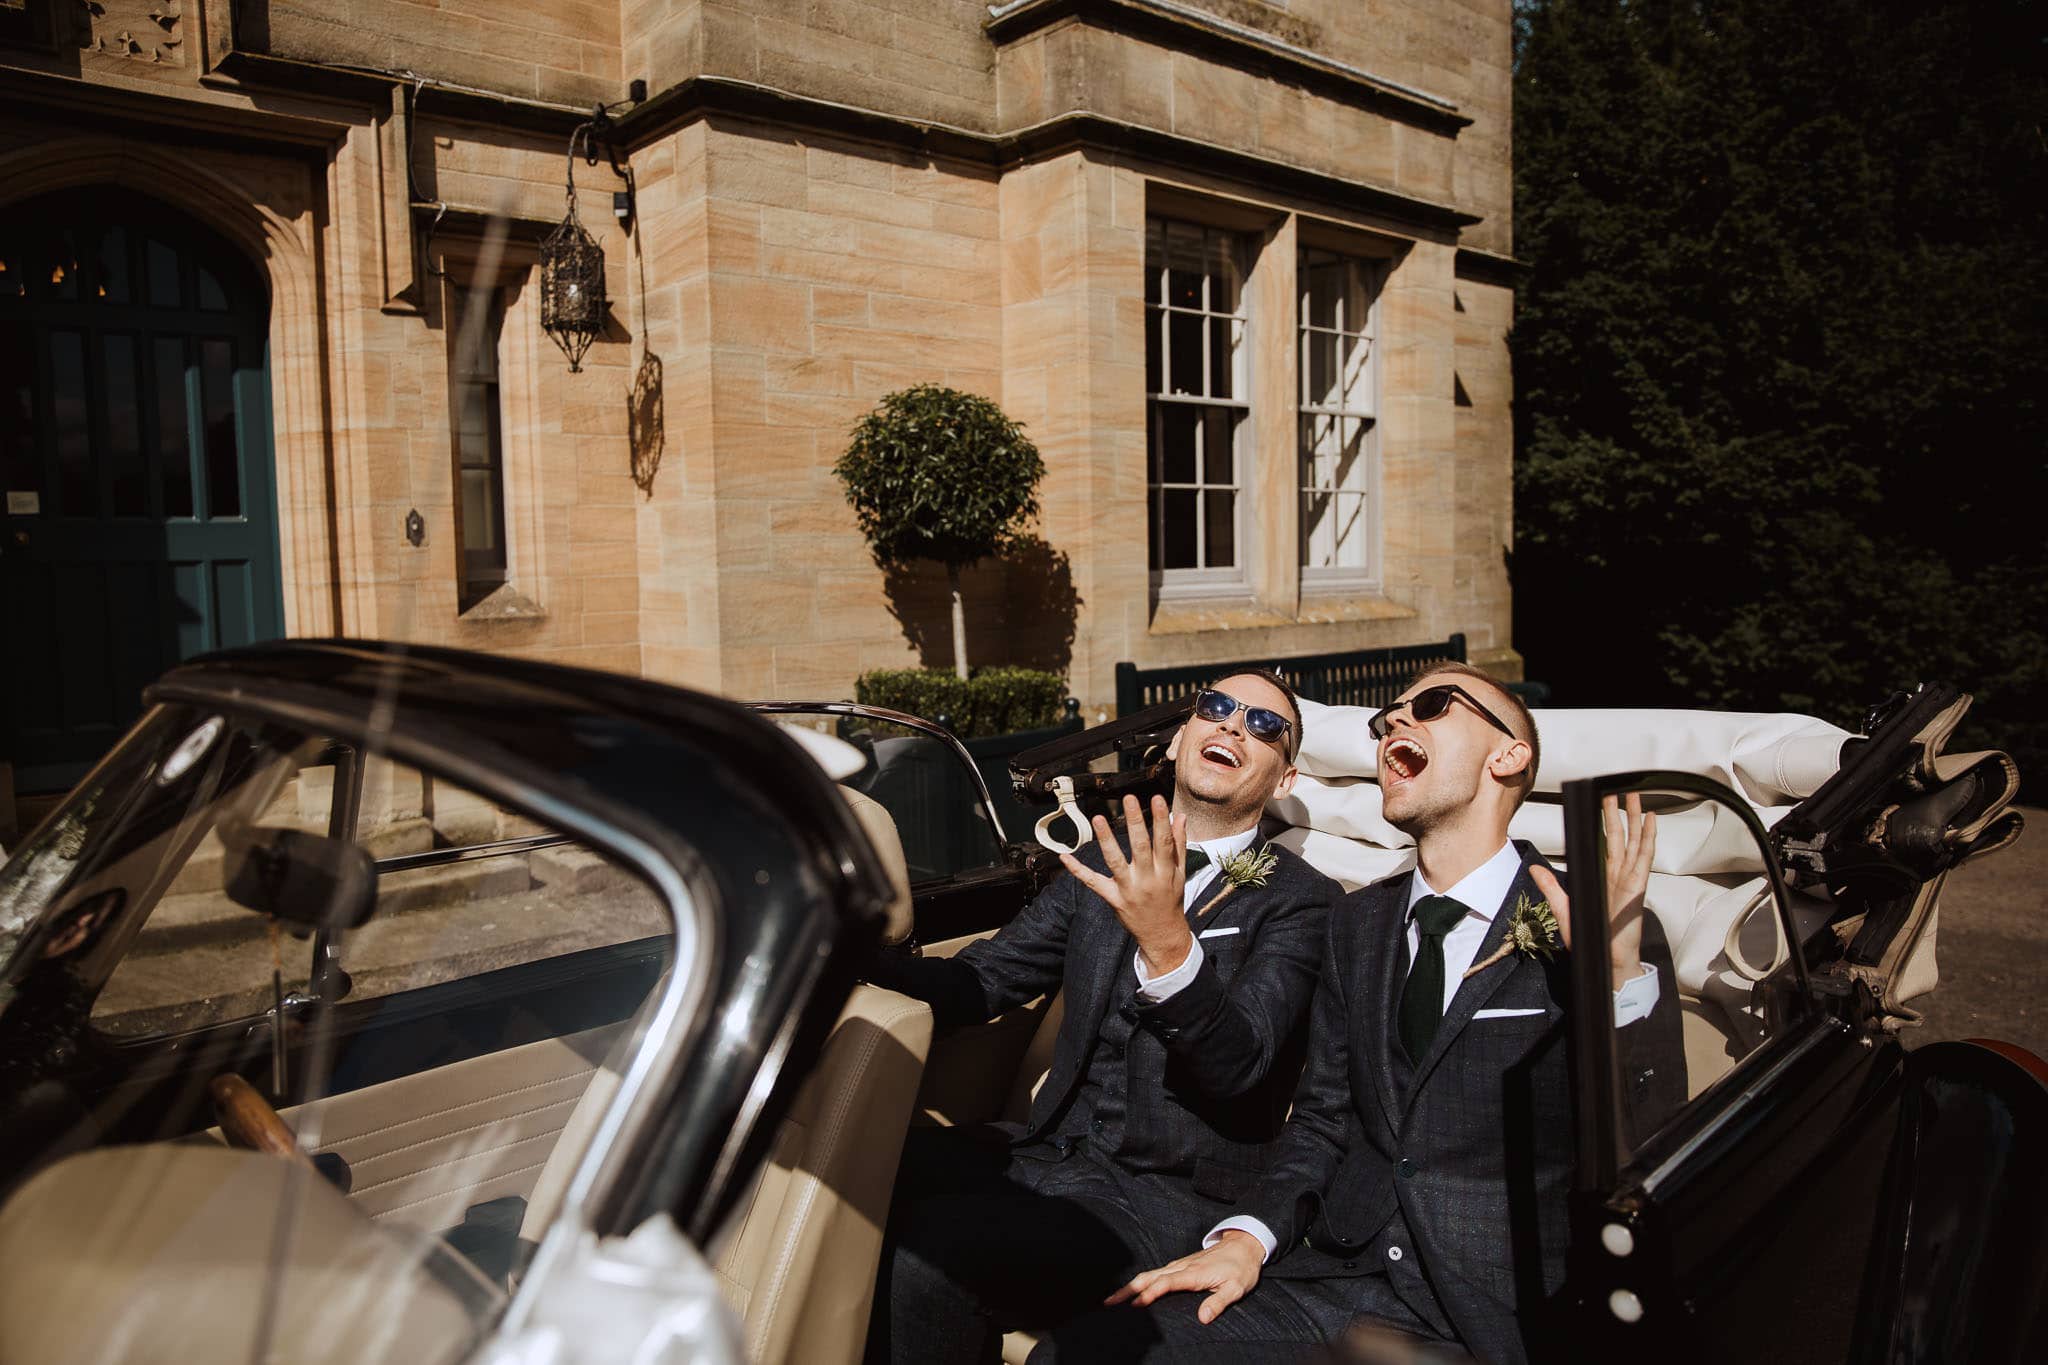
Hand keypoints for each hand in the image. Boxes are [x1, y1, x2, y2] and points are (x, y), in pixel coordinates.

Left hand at [1060, 795, 1191, 976]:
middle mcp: (1147, 879)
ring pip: (1116, 862)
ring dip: (1106, 840)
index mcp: (1165, 871)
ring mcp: (1129, 889)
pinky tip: (1065, 857)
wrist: (1162, 934)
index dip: (1160, 819)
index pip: (1164, 841)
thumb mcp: (1181, 873)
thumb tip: (1179, 816)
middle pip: (1141, 847)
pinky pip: (1093, 883)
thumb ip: (1179, 844)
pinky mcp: (1113, 899)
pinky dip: (1078, 871)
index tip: (1157, 799)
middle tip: (1129, 799)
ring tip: (1098, 818)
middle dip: (1135, 822)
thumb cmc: (1171, 899)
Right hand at [1105, 1230, 1263, 1323]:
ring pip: (1150, 1274)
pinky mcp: (1181, 1265)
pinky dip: (1141, 1281)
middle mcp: (1182, 1267)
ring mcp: (1180, 1265)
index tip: (1134, 1305)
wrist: (1244, 1245)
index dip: (1149, 1294)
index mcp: (1193, 1274)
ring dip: (1131, 1285)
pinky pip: (1156, 1273)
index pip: (1165, 1284)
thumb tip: (1202, 1318)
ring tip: (1114, 1298)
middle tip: (1108, 1303)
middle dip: (1128, 1289)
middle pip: (1149, 1277)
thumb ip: (1218, 1302)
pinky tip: (1135, 1289)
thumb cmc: (1241, 1269)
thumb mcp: (1236, 1288)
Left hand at [1530, 793, 1656, 990]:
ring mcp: (1630, 879)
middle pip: (1620, 836)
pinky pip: (1644, 856)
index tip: (1601, 802)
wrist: (1607, 962)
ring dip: (1635, 817)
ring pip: (1634, 840)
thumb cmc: (1590, 939)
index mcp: (1604, 878)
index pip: (1605, 844)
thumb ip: (1551, 887)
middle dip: (1618, 812)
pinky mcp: (1637, 886)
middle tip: (1616, 788)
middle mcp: (1619, 875)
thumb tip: (1534, 868)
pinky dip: (1648, 837)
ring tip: (1635, 794)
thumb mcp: (1564, 908)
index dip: (1604, 823)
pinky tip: (1651, 818)